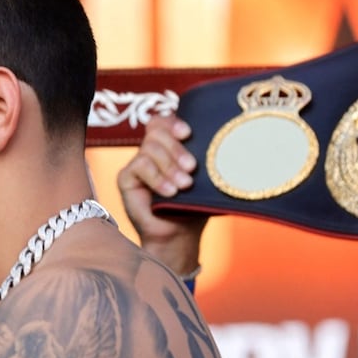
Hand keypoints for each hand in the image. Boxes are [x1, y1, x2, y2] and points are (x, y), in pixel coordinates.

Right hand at [116, 115, 208, 275]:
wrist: (179, 235)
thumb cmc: (193, 206)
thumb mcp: (204, 179)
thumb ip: (207, 159)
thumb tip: (231, 145)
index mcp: (169, 147)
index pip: (163, 122)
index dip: (173, 122)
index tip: (189, 134)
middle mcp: (151, 152)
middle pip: (156, 131)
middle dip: (176, 147)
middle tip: (192, 167)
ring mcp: (137, 164)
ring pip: (149, 148)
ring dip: (170, 166)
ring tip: (184, 185)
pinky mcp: (126, 178)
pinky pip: (139, 166)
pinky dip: (157, 178)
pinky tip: (170, 192)